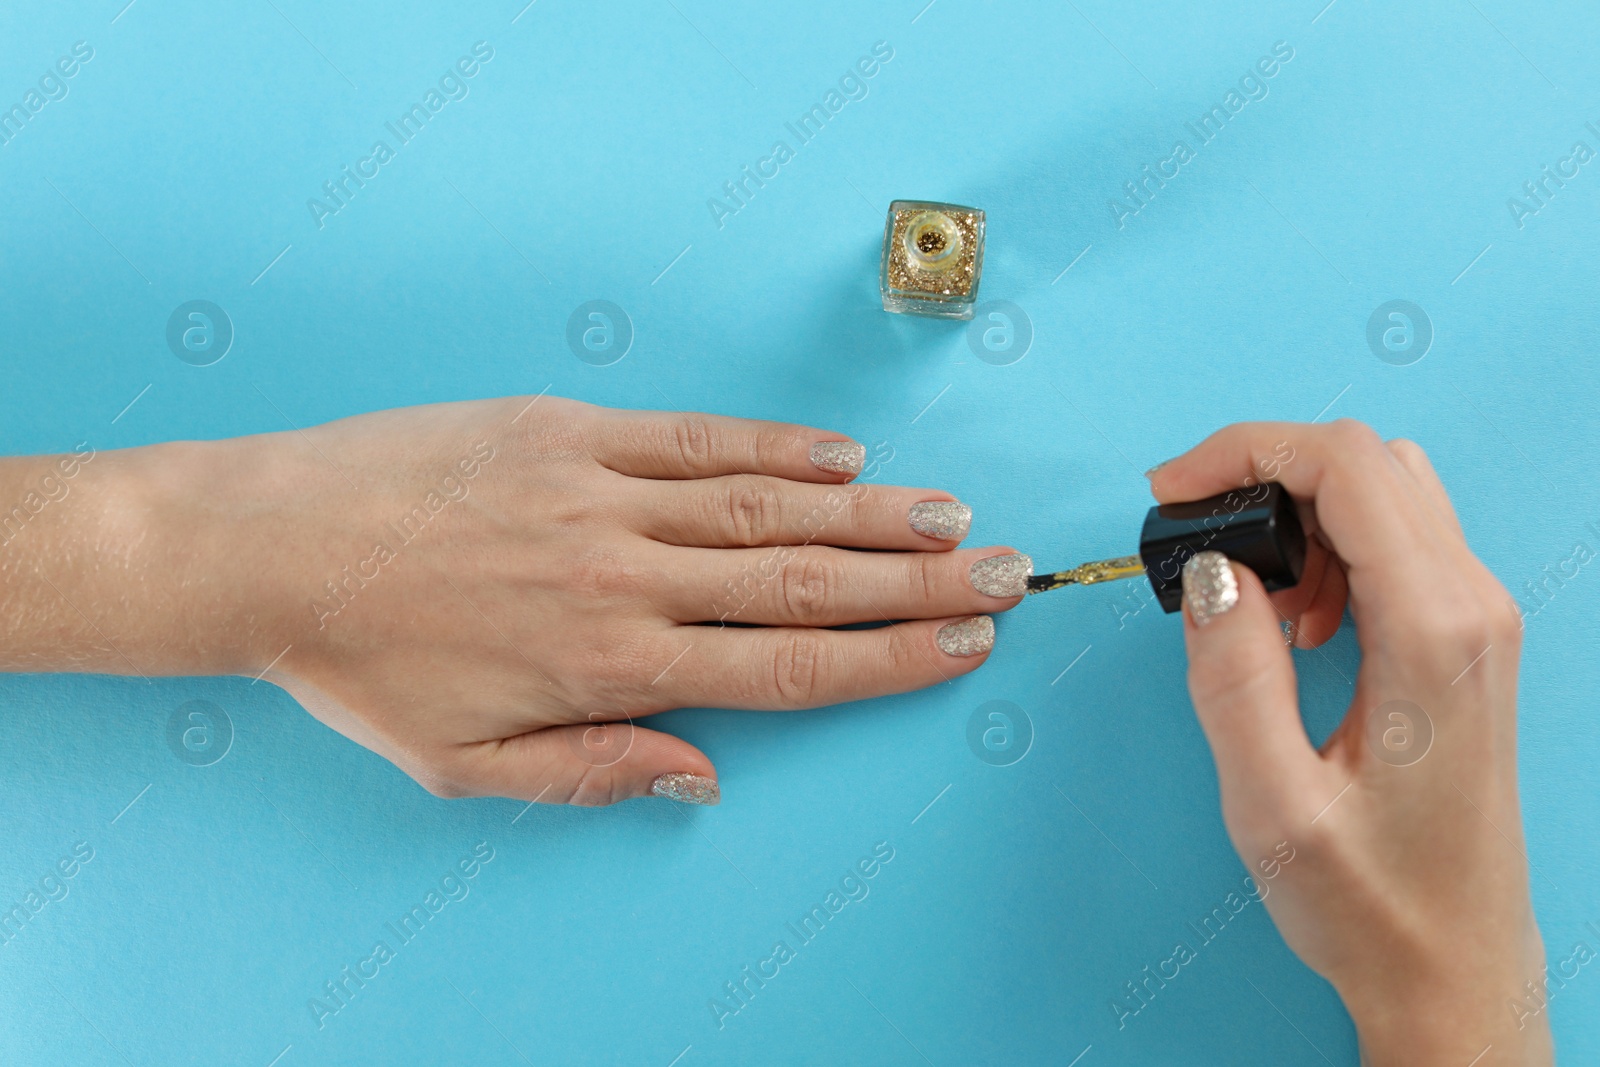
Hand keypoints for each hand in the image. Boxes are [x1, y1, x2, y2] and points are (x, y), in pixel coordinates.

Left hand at [0, 396, 1026, 805]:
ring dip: (874, 511)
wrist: (268, 547)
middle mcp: (627, 573)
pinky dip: (777, 446)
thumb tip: (705, 777)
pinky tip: (843, 455)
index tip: (964, 646)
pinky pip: (695, 438)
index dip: (891, 657)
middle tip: (1005, 574)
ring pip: (769, 504)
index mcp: (611, 662)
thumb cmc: (363, 665)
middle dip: (921, 581)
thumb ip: (595, 772)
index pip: (790, 664)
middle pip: (809, 578)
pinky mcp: (568, 429)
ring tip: (952, 516)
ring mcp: (602, 491)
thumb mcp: (466, 764)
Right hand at [1151, 420, 1550, 1065]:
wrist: (1455, 970)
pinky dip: (1332, 551)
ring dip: (1301, 516)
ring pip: (1388, 493)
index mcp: (1434, 633)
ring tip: (1256, 605)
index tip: (1172, 491)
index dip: (1245, 451)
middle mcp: (1474, 609)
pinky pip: (1400, 543)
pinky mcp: (1466, 642)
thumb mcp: (1273, 804)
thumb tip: (1210, 567)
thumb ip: (1233, 675)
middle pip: (1369, 462)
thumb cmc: (1373, 903)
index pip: (1348, 467)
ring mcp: (1480, 623)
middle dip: (1265, 474)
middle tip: (1194, 540)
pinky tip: (1301, 626)